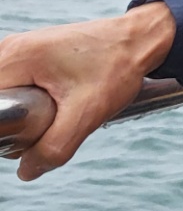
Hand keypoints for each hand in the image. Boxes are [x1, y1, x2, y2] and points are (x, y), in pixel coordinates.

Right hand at [0, 4, 176, 179]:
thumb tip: (25, 171)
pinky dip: (34, 104)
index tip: (40, 126)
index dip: (8, 129)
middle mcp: (11, 49)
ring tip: (63, 105)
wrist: (141, 39)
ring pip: (8, 101)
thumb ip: (53, 147)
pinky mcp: (32, 58)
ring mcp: (20, 51)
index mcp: (16, 57)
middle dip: (19, 123)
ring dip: (28, 115)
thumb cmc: (118, 67)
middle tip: (57, 116)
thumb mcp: (88, 113)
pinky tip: (61, 100)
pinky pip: (19, 91)